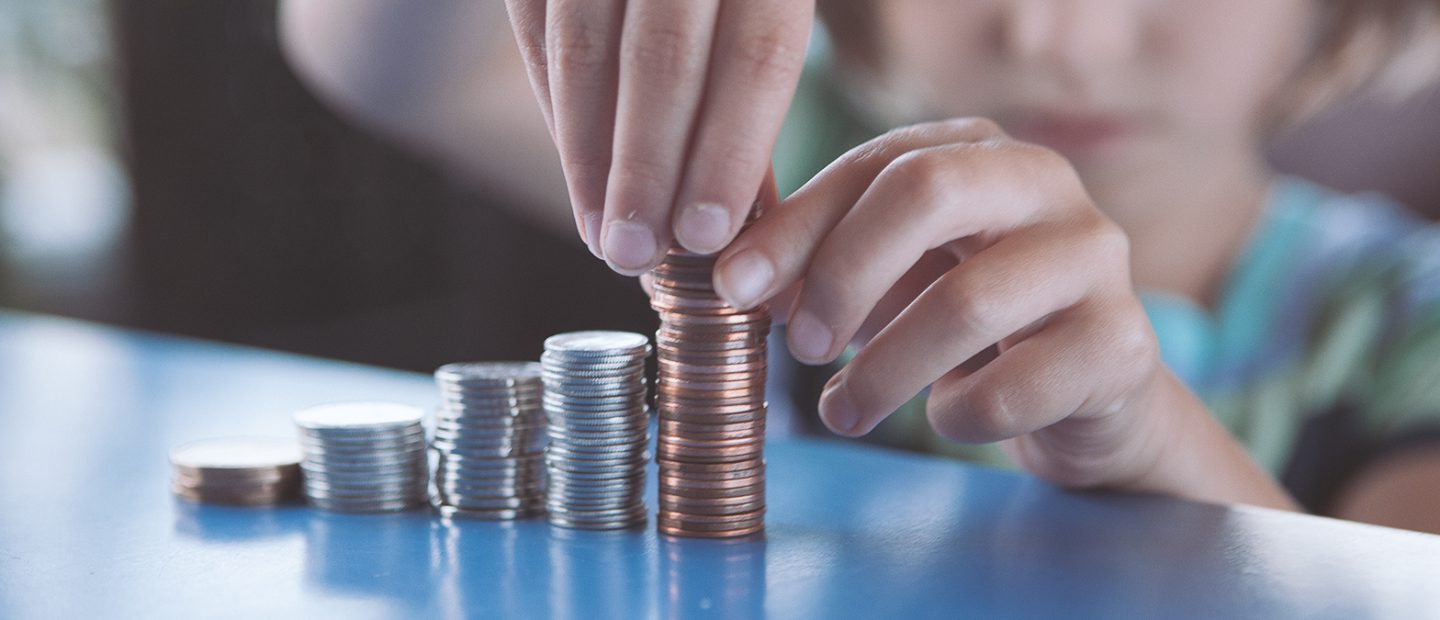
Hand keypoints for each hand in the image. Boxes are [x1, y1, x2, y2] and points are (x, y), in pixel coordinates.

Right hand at [504, 0, 813, 273]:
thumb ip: (757, 82)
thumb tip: (745, 212)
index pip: (756, 52)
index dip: (730, 151)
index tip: (708, 234)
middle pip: (663, 57)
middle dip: (648, 168)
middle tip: (637, 255)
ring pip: (587, 47)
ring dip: (589, 154)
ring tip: (602, 234)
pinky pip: (538, 28)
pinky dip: (555, 106)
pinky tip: (576, 171)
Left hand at [713, 118, 1174, 489]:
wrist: (1084, 392)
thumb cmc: (967, 322)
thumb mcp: (893, 276)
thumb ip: (823, 263)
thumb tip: (738, 280)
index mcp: (979, 150)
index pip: (875, 163)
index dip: (795, 224)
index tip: (733, 287)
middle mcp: (1045, 183)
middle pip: (927, 192)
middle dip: (842, 274)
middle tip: (799, 347)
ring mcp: (1095, 259)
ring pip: (967, 300)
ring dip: (883, 370)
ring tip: (845, 410)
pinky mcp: (1122, 342)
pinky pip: (1016, 385)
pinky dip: (958, 415)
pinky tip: (944, 416)